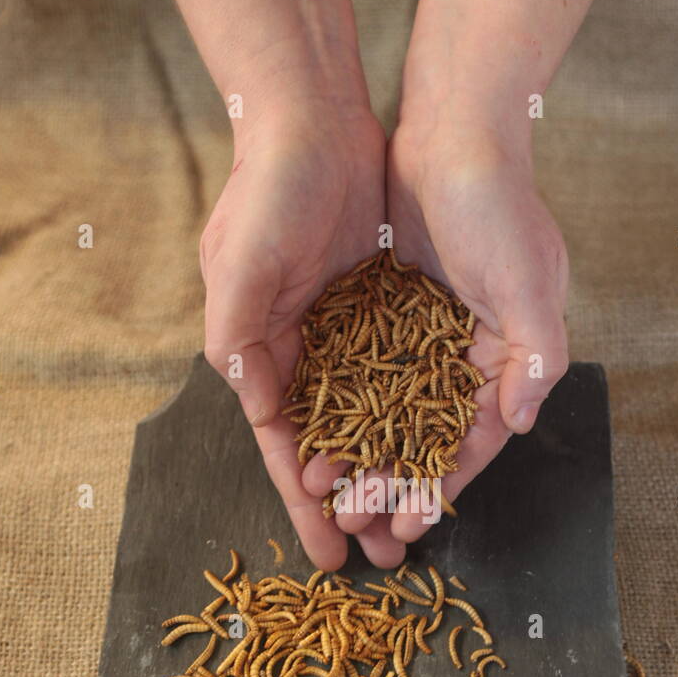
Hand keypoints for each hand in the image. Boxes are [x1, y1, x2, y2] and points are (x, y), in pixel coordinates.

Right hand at [202, 98, 411, 571]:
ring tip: (417, 521)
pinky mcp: (383, 308)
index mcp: (261, 354)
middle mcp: (303, 352)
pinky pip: (406, 375)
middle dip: (358, 503)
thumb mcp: (237, 267)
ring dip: (392, 470)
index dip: (307, 506)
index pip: (288, 449)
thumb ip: (236, 339)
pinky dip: (420, 415)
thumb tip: (254, 409)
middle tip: (388, 557)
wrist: (315, 118)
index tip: (329, 558)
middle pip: (335, 447)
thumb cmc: (268, 191)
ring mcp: (345, 332)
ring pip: (374, 420)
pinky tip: (441, 452)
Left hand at [302, 117, 568, 544]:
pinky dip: (338, 407)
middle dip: (392, 485)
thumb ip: (534, 354)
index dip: (440, 485)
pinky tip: (311, 438)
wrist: (451, 131)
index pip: (471, 438)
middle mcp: (464, 354)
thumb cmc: (499, 203)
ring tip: (326, 493)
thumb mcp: (528, 281)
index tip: (409, 527)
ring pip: (386, 412)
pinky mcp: (384, 311)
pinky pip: (357, 373)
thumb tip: (521, 423)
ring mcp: (421, 335)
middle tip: (359, 527)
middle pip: (424, 436)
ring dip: (360, 455)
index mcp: (506, 356)